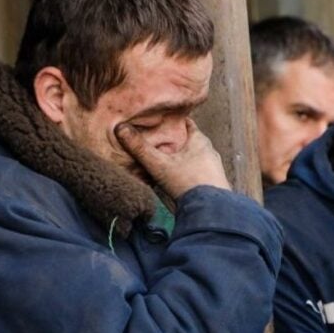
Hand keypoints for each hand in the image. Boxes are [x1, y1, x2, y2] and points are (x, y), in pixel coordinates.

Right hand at [115, 119, 229, 198]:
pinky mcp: (213, 184)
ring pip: (193, 157)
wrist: (210, 211)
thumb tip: (120, 128)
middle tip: (158, 141)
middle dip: (174, 141)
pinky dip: (186, 172)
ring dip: (181, 158)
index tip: (160, 120)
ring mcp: (213, 168)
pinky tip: (176, 179)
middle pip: (189, 140)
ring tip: (164, 160)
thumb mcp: (159, 164)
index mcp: (200, 140)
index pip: (186, 122)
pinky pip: (197, 172)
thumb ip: (139, 147)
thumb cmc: (188, 183)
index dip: (172, 120)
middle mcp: (209, 151)